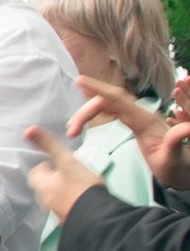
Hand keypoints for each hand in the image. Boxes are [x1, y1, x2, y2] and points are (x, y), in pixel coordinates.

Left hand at [26, 123, 102, 224]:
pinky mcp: (71, 222)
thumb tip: (29, 130)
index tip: (58, 163)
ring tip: (79, 187)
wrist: (99, 217)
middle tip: (70, 174)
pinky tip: (85, 200)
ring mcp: (58, 214)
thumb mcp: (66, 159)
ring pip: (55, 199)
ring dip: (63, 193)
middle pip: (44, 187)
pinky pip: (67, 211)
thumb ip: (48, 144)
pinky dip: (73, 204)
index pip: (35, 173)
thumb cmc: (82, 187)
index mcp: (42, 186)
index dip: (46, 166)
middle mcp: (46, 202)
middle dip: (54, 180)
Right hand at [70, 72, 189, 190]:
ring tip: (73, 129)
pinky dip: (97, 110)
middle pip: (109, 101)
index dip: (99, 89)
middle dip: (86, 111)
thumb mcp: (175, 159)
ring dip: (88, 112)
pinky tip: (86, 111)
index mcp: (147, 120)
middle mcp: (141, 114)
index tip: (80, 81)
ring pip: (108, 105)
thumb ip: (177, 142)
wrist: (183, 169)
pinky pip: (112, 110)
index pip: (119, 100)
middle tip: (71, 130)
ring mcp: (138, 117)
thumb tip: (186, 126)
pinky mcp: (134, 123)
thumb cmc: (177, 168)